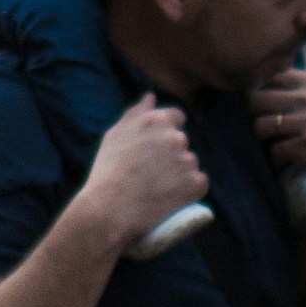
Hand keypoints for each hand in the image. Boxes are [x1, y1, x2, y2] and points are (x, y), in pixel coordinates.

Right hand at [77, 90, 202, 256]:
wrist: (109, 210)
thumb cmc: (107, 172)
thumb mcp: (114, 136)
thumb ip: (135, 113)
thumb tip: (151, 97)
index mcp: (156, 120)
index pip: (176, 117)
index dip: (165, 134)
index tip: (154, 151)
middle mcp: (175, 136)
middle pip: (181, 142)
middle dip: (170, 155)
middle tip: (148, 174)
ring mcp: (187, 159)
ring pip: (189, 163)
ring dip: (179, 173)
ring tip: (155, 188)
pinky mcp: (195, 182)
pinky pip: (198, 183)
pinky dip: (188, 191)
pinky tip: (167, 198)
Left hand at [251, 63, 305, 197]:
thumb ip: (300, 89)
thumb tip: (259, 88)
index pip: (266, 75)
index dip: (254, 90)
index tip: (257, 106)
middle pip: (254, 99)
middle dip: (253, 115)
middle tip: (261, 128)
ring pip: (260, 126)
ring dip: (261, 140)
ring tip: (271, 147)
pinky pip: (275, 151)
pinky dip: (276, 161)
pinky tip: (284, 164)